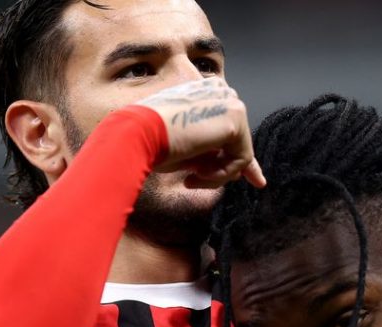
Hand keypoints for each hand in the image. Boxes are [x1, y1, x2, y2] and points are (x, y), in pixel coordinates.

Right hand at [135, 77, 264, 188]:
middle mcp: (220, 92)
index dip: (231, 155)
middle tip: (197, 179)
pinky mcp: (235, 120)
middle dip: (226, 167)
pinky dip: (221, 174)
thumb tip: (237, 174)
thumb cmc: (149, 139)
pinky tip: (198, 173)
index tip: (244, 178)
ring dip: (218, 173)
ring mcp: (230, 103)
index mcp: (204, 92)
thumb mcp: (185, 145)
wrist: (137, 133)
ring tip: (192, 177)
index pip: (227, 125)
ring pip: (240, 151)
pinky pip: (242, 160)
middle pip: (237, 138)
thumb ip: (209, 153)